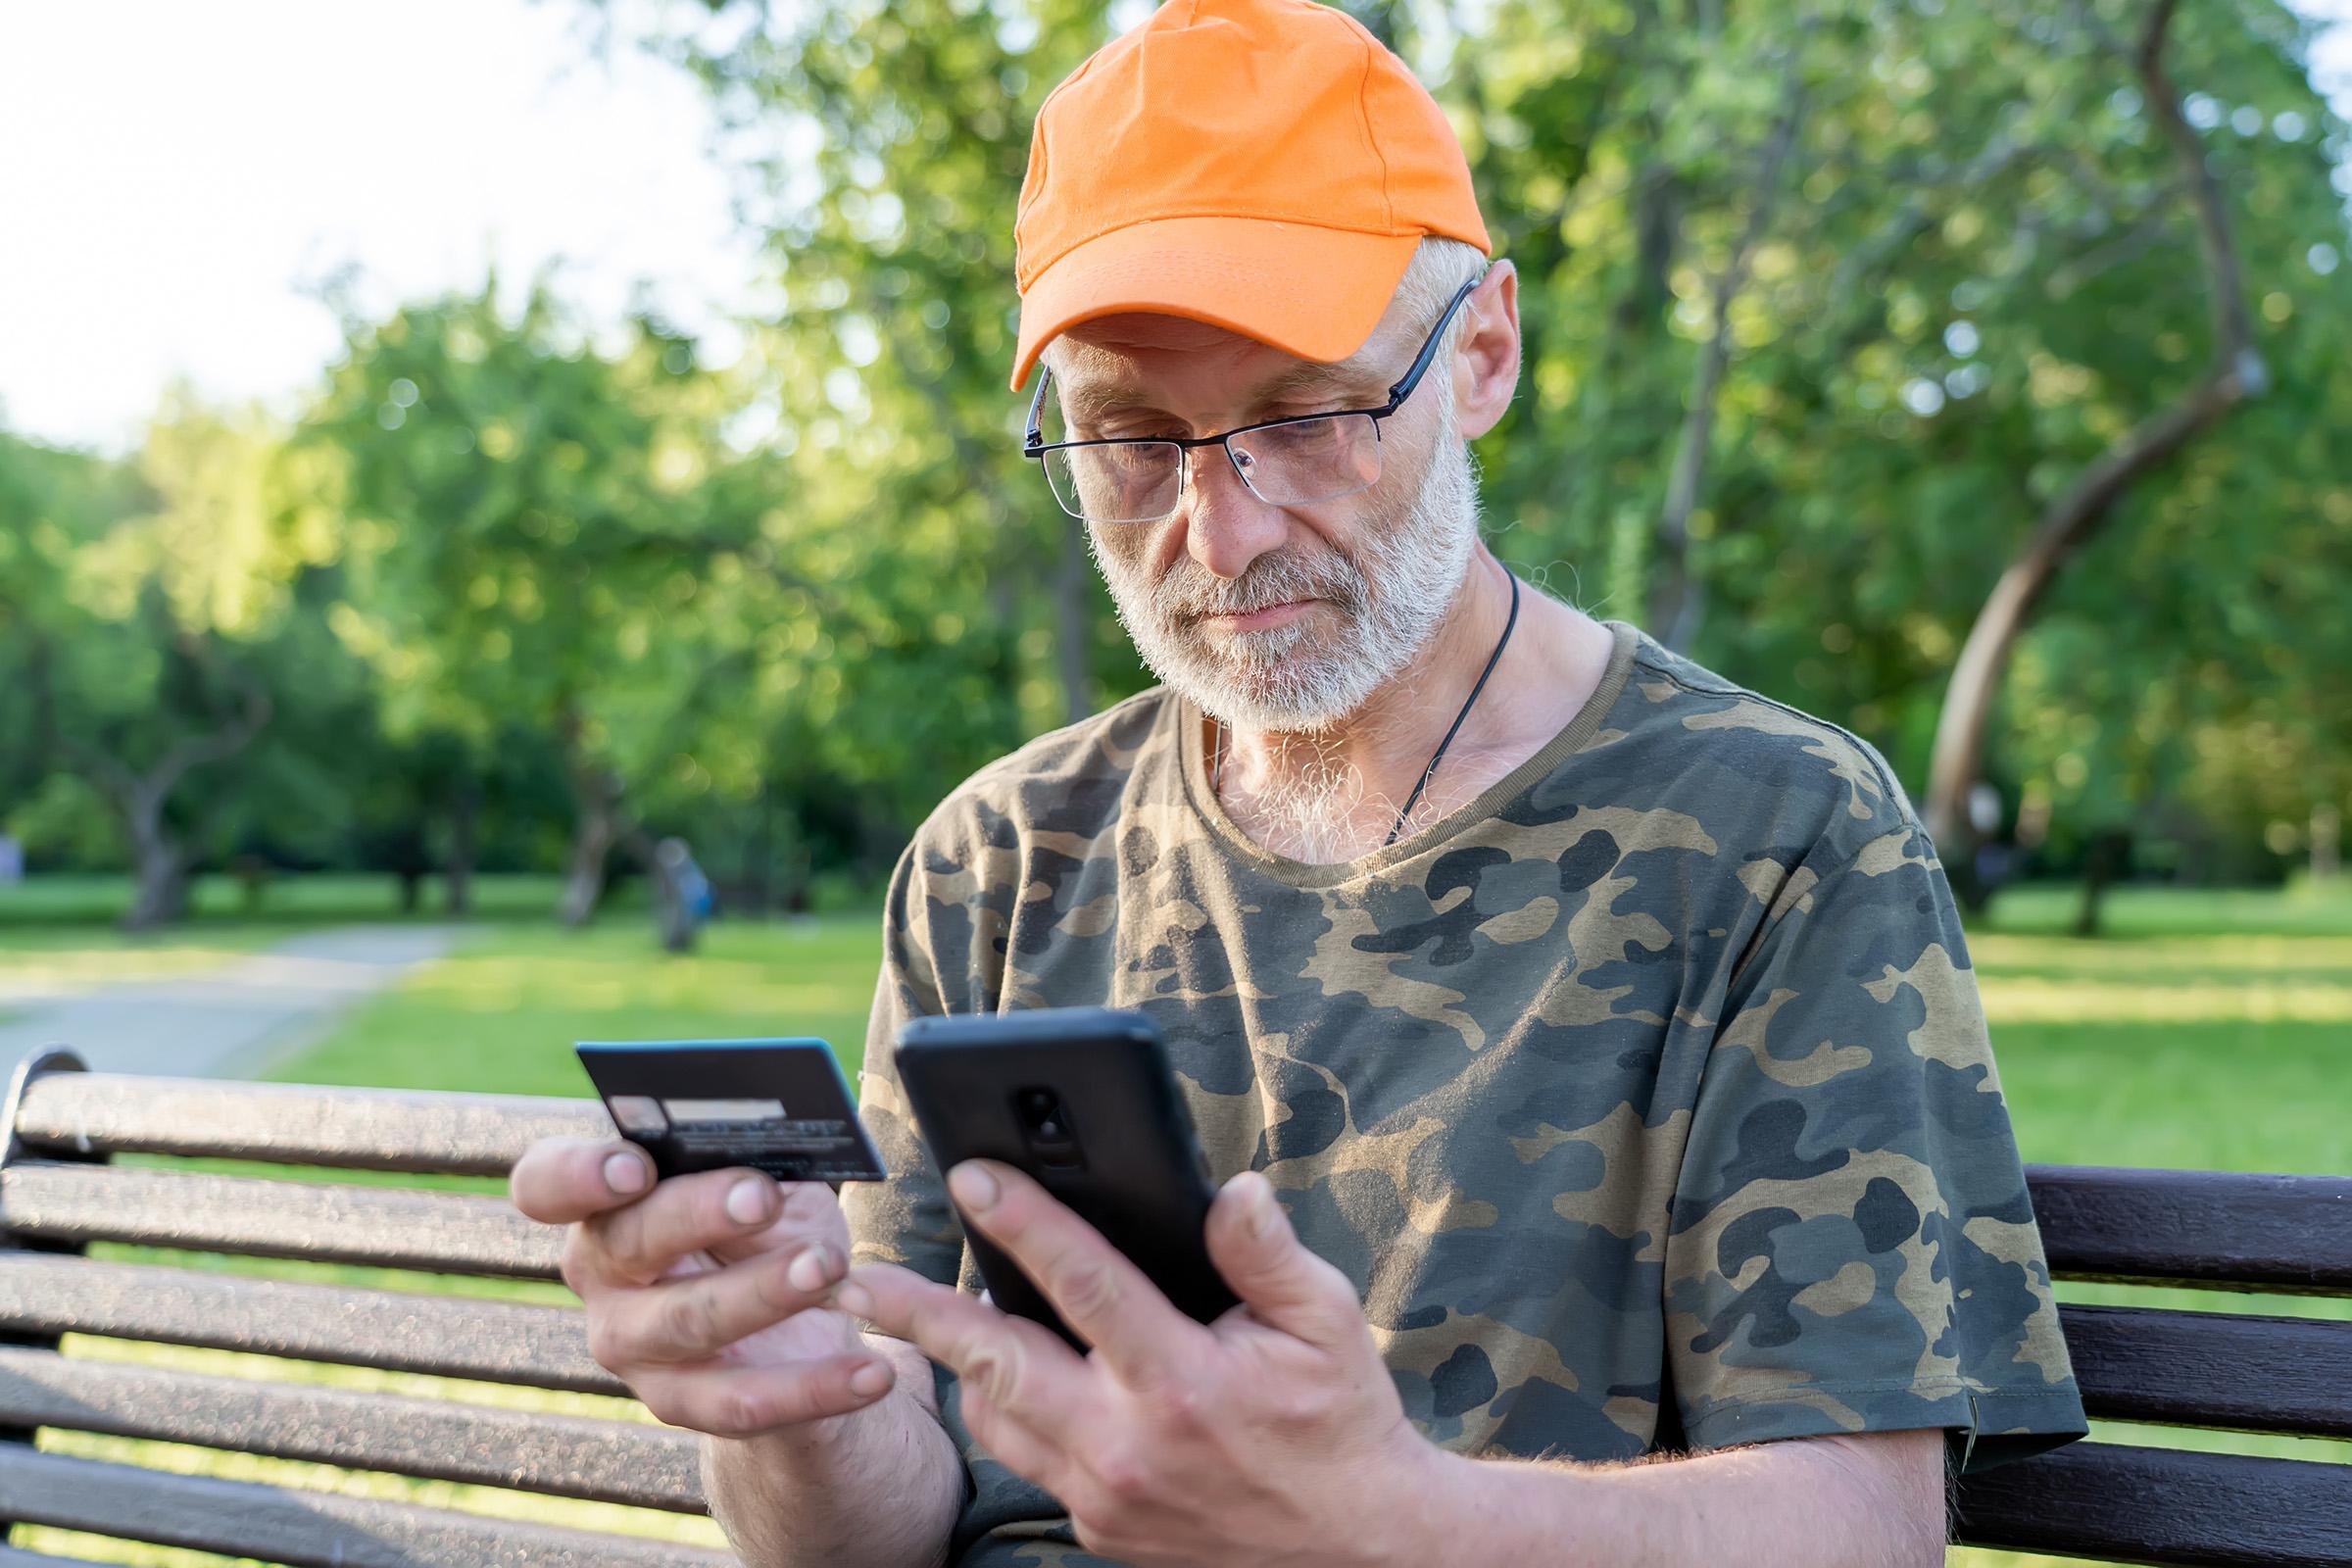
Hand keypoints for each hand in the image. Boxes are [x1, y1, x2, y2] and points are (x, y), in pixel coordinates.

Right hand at [509, 1138, 895, 1437]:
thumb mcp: (767, 1177)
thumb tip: (783, 1138)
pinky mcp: (678, 1403)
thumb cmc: (767, 1222)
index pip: (547, 1184)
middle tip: (762, 1195)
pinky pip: (743, 1403)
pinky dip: (816, 1386)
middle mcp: (599, 1272)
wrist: (794, 1320)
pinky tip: (871, 1371)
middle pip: (627, 1241)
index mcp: (602, 1199)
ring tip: (830, 1267)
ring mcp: (630, 1344)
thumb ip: (754, 1157)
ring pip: (687, 1320)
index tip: (636, 1163)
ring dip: (763, 1292)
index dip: (580, 1173)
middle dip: (697, 1213)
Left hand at [835, 1161, 1441, 1567]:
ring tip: (894, 1314)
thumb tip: (1230, 1191)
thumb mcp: (1328, 1322)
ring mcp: (1105, 1496)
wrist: (1357, 1549)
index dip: (1023, 1223)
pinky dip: (1001, 1411)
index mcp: (1182, 1381)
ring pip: (995, 1418)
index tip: (972, 1175)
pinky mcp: (1099, 1529)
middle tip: (849, 1275)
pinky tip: (988, 1373)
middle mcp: (1128, 1444)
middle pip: (994, 1363)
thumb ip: (1268, 1255)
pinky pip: (1026, 1459)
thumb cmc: (1340, 1420)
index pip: (1083, 1284)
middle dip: (914, 1313)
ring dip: (945, 1362)